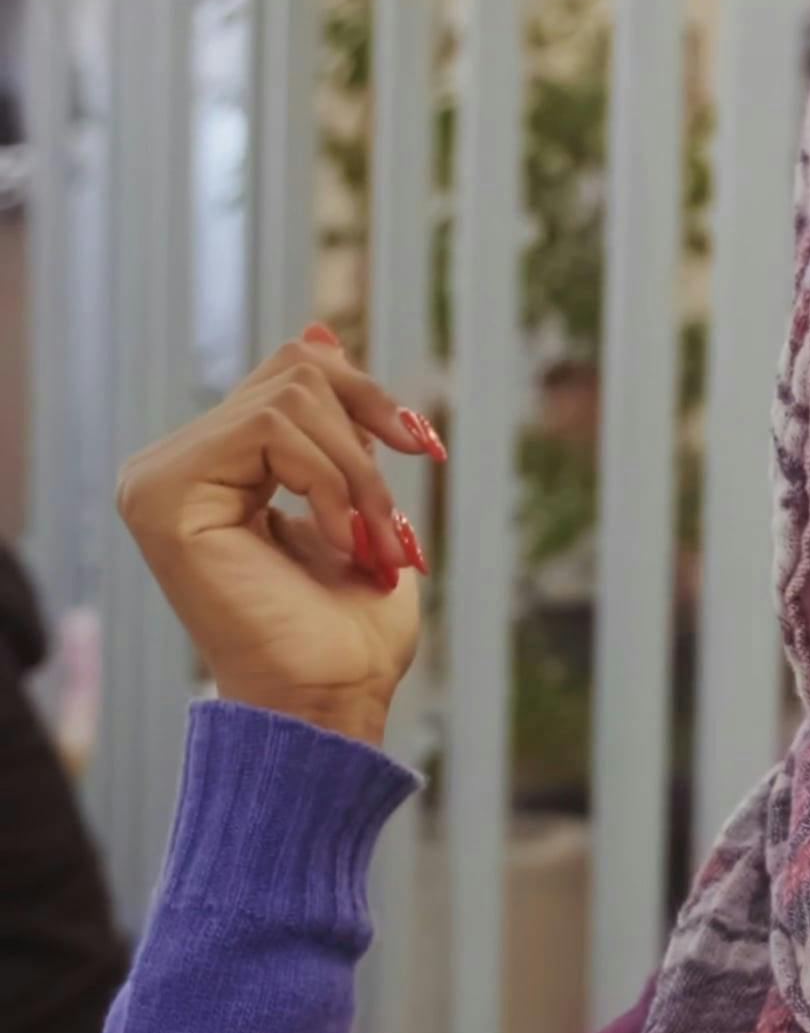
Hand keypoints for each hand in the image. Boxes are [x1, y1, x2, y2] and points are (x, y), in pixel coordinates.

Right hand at [116, 328, 440, 748]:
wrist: (332, 705)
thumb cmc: (348, 635)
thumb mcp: (359, 505)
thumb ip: (335, 423)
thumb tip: (316, 326)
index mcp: (214, 469)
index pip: (292, 378)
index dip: (368, 399)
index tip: (427, 446)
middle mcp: (173, 467)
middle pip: (294, 374)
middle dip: (370, 439)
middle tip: (398, 526)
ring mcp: (159, 478)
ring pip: (291, 400)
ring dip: (360, 476)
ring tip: (375, 547)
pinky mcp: (163, 493)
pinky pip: (273, 431)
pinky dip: (332, 484)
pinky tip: (342, 544)